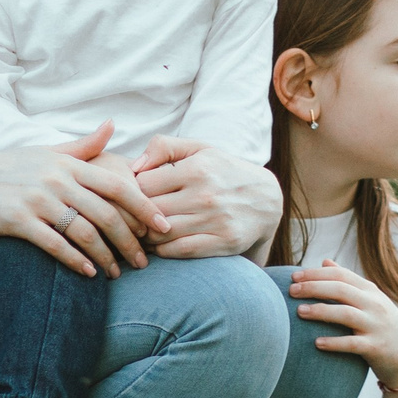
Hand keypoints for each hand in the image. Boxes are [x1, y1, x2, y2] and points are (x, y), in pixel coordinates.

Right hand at [0, 124, 167, 276]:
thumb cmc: (8, 169)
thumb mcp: (46, 152)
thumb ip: (83, 145)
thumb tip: (112, 125)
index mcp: (68, 164)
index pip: (117, 185)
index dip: (144, 207)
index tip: (163, 227)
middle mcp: (56, 180)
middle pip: (106, 213)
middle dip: (130, 241)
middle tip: (144, 262)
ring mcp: (37, 200)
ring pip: (85, 232)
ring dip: (106, 256)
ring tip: (117, 274)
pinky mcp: (19, 220)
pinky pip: (56, 244)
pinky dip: (76, 260)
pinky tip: (89, 273)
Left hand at [132, 137, 282, 258]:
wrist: (267, 200)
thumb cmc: (224, 171)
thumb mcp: (199, 150)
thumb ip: (164, 147)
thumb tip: (135, 166)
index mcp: (198, 169)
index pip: (144, 184)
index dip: (133, 190)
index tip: (133, 196)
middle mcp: (207, 195)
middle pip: (150, 210)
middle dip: (136, 216)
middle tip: (131, 218)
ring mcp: (216, 220)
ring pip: (162, 233)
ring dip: (147, 236)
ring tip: (142, 232)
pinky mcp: (224, 242)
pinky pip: (180, 250)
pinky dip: (164, 250)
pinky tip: (161, 244)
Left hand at [288, 259, 397, 385]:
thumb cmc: (382, 325)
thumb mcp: (370, 300)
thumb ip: (348, 281)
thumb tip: (324, 261)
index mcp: (370, 291)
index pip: (341, 275)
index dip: (316, 273)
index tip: (294, 276)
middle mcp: (374, 305)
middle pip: (341, 290)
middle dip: (314, 287)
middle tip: (291, 290)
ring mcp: (376, 326)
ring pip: (346, 314)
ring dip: (321, 311)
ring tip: (299, 312)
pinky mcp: (376, 347)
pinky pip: (352, 344)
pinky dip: (334, 342)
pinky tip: (316, 343)